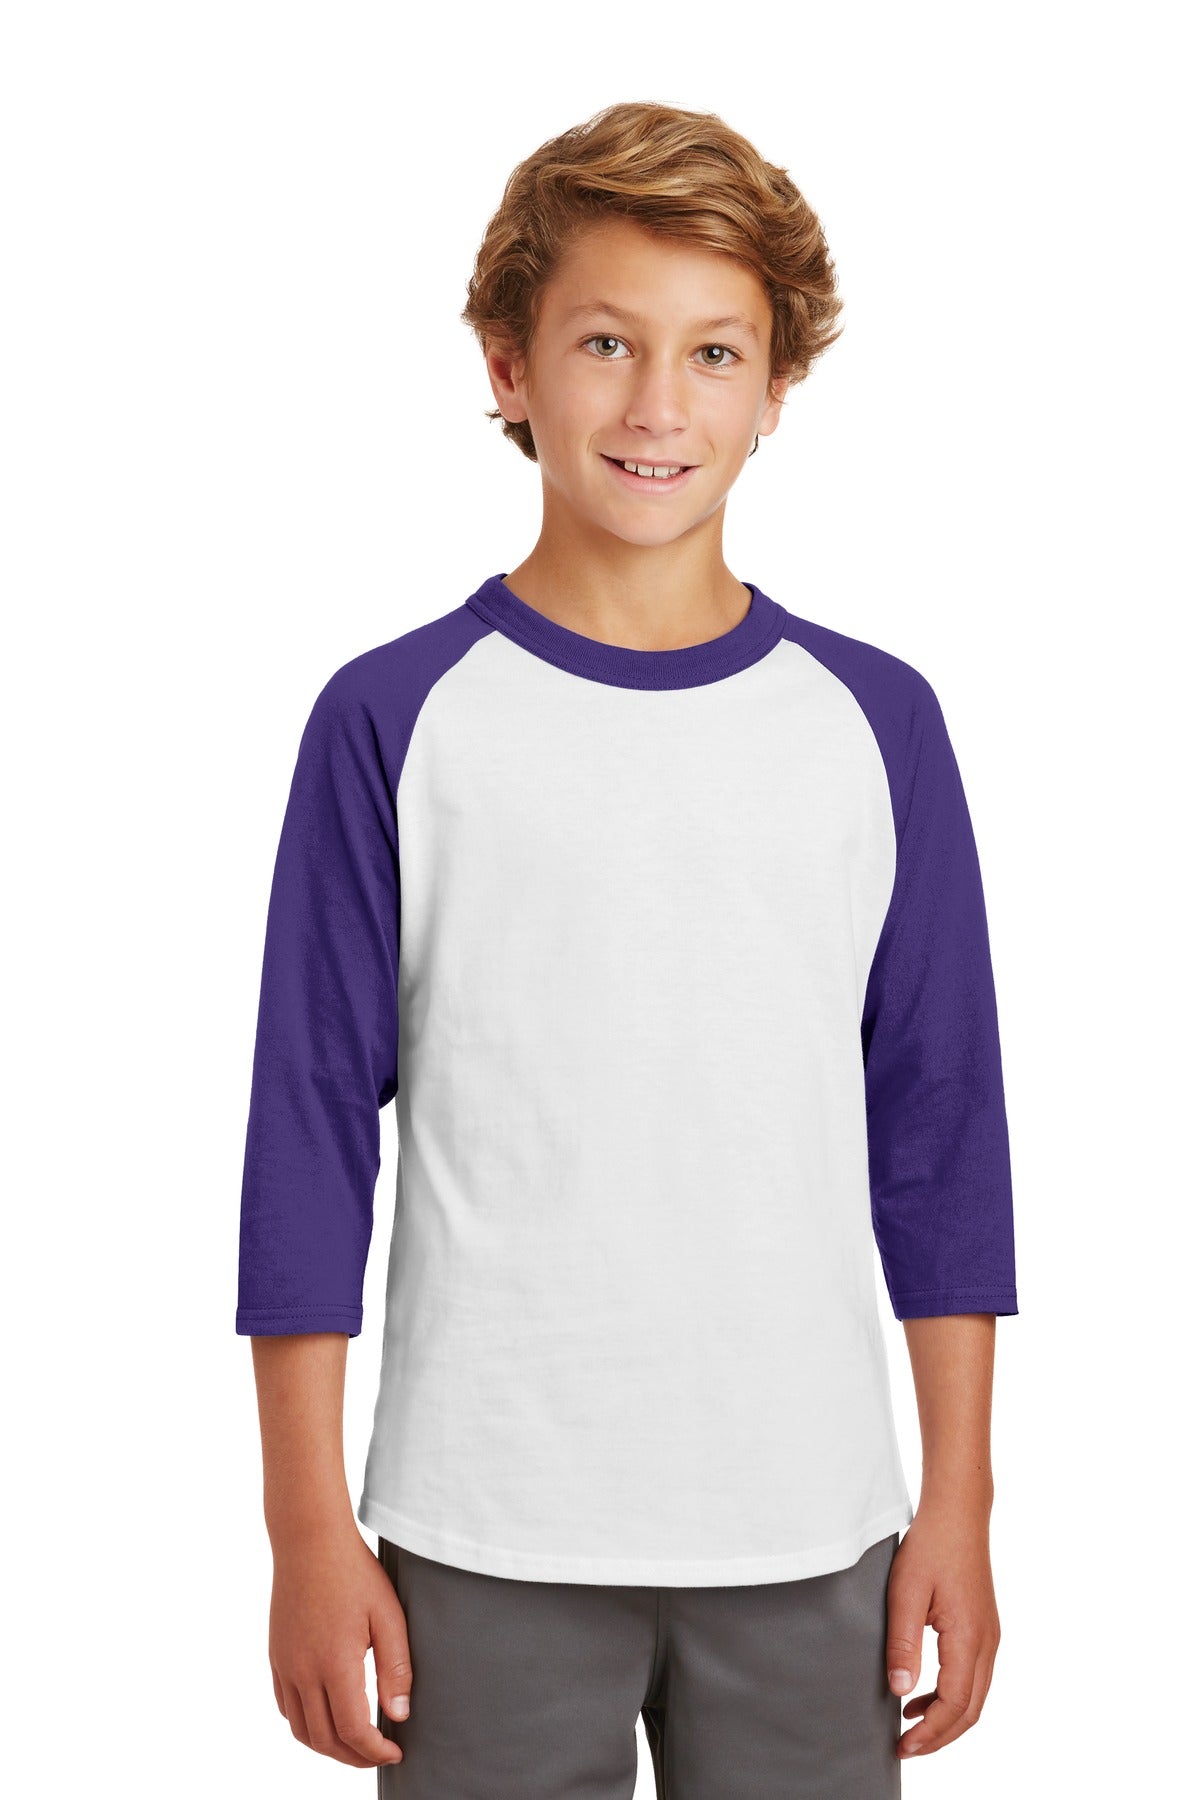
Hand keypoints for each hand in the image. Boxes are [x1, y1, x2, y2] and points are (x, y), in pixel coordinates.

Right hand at [268, 1523, 411, 1767]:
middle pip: (324, 1739)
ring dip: (328, 1747)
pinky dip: (305, 1725)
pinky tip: (326, 1717)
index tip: (395, 1752)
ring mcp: (284, 1665)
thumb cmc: (354, 1572)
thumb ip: (396, 1668)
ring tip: (355, 1744)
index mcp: (334, 1663)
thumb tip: (400, 1715)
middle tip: (380, 1754)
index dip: (375, 1751)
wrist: (309, 1540)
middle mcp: (303, 1671)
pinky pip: (285, 1706)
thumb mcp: (388, 1615)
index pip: (353, 1730)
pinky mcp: (276, 1655)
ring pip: (300, 1729)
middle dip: (354, 1757)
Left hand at [884, 1503, 1000, 1759]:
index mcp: (970, 1638)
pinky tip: (920, 1692)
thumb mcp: (905, 1593)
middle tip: (905, 1747)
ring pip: (974, 1696)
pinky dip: (950, 1695)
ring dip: (945, 1717)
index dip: (930, 1732)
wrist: (958, 1513)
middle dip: (939, 1736)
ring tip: (909, 1725)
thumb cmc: (931, 1547)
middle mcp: (987, 1643)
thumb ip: (902, 1644)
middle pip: (970, 1710)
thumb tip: (900, 1692)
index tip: (903, 1746)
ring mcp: (989, 1636)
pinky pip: (972, 1676)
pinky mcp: (983, 1627)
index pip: (955, 1705)